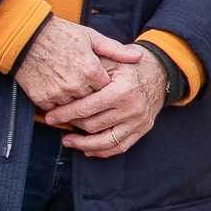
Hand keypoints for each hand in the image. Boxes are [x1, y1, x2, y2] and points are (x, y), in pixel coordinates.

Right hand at [12, 15, 110, 113]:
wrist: (26, 37)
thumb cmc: (61, 34)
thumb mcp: (90, 37)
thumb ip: (115, 50)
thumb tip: (138, 57)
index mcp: (91, 70)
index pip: (107, 89)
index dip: (104, 85)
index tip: (101, 80)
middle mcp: (76, 85)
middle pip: (92, 101)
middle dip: (92, 96)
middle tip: (88, 89)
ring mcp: (58, 93)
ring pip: (75, 108)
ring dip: (75, 103)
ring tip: (73, 91)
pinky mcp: (42, 99)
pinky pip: (56, 110)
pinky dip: (58, 105)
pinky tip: (59, 94)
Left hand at [46, 29, 169, 157]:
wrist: (160, 70)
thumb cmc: (130, 64)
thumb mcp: (111, 60)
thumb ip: (90, 72)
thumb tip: (62, 85)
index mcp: (122, 91)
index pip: (86, 108)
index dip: (64, 114)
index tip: (49, 116)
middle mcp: (132, 109)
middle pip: (93, 125)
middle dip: (71, 126)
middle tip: (56, 123)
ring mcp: (139, 121)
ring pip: (105, 141)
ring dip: (83, 144)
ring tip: (67, 141)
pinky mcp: (143, 129)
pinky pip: (120, 147)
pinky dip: (102, 151)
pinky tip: (87, 149)